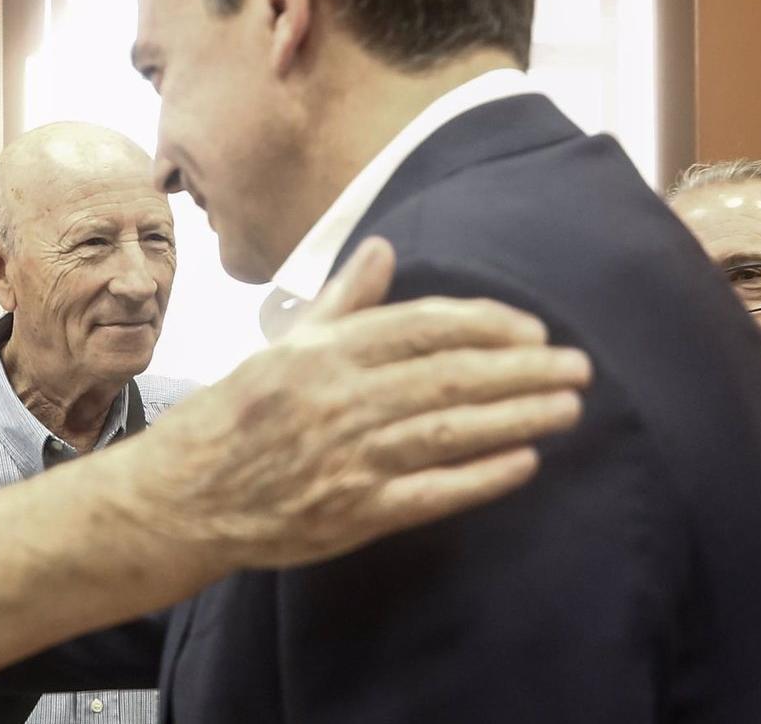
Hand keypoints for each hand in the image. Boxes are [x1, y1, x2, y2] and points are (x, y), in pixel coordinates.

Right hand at [136, 236, 590, 568]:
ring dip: (518, 417)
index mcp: (324, 353)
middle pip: (452, 377)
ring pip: (452, 430)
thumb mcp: (281, 347)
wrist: (183, 497)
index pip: (424, 327)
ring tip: (567, 408)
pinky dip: (482, 477)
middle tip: (578, 366)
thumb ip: (341, 301)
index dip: (487, 324)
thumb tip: (383, 248)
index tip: (531, 329)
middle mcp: (341, 400)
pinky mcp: (355, 513)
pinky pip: (433, 492)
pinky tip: (525, 463)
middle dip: (523, 369)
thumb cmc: (233, 416)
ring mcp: (350, 459)